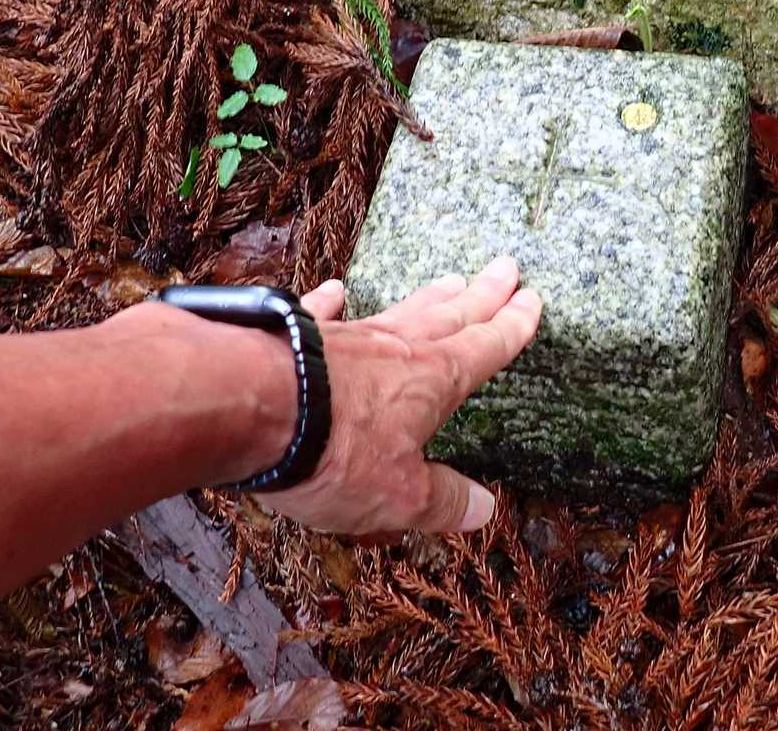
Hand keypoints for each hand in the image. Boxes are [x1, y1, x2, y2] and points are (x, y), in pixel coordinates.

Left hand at [263, 257, 540, 532]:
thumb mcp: (398, 497)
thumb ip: (442, 500)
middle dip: (482, 296)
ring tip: (450, 279)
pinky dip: (331, 301)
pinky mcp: (297, 335)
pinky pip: (323, 312)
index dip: (512, 327)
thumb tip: (486, 509)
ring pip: (399, 311)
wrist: (246, 407)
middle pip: (451, 316)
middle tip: (506, 268)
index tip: (532, 300)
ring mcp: (347, 337)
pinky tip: (336, 289)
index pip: (485, 349)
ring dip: (428, 297)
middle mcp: (396, 349)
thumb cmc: (332, 453)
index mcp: (433, 383)